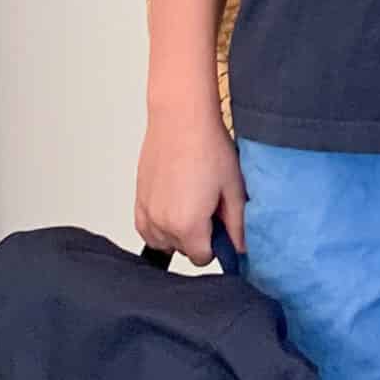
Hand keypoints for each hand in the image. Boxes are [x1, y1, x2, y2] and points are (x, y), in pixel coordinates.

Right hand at [136, 105, 245, 262]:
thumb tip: (241, 248)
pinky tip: (176, 203)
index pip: (203, 258)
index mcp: (187, 225)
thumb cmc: (207, 148)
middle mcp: (161, 223)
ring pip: (164, 241)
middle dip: (199, 236)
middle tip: (210, 206)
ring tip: (193, 202)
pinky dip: (160, 224)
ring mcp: (146, 212)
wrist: (181, 120)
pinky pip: (147, 229)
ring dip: (178, 231)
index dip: (217, 246)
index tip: (223, 227)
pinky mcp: (138, 200)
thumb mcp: (233, 189)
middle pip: (183, 250)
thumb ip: (237, 225)